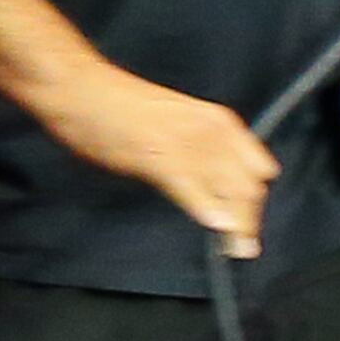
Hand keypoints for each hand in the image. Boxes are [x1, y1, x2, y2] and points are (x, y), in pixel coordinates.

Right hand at [33, 62, 279, 257]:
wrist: (82, 90)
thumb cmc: (121, 108)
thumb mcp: (176, 126)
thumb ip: (199, 152)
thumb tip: (214, 184)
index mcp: (219, 122)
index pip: (257, 169)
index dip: (254, 200)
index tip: (248, 223)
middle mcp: (212, 132)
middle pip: (248, 187)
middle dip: (249, 220)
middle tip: (244, 248)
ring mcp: (188, 144)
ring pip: (228, 192)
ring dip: (236, 226)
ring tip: (238, 250)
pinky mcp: (160, 156)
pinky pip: (191, 188)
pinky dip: (206, 209)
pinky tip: (216, 227)